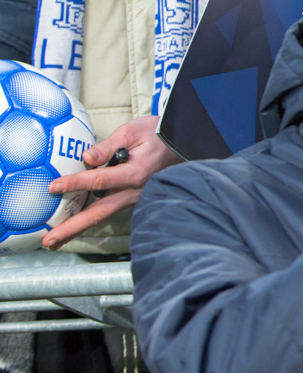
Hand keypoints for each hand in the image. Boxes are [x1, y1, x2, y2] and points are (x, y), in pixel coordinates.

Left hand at [43, 115, 179, 248]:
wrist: (182, 144)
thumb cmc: (156, 134)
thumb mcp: (132, 131)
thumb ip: (108, 146)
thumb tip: (86, 157)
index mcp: (136, 172)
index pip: (101, 180)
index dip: (76, 183)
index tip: (54, 187)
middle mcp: (134, 191)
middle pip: (99, 212)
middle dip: (73, 227)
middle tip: (49, 240)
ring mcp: (133, 198)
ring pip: (102, 216)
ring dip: (77, 229)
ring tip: (54, 241)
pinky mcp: (131, 200)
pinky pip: (108, 211)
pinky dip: (88, 221)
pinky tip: (72, 227)